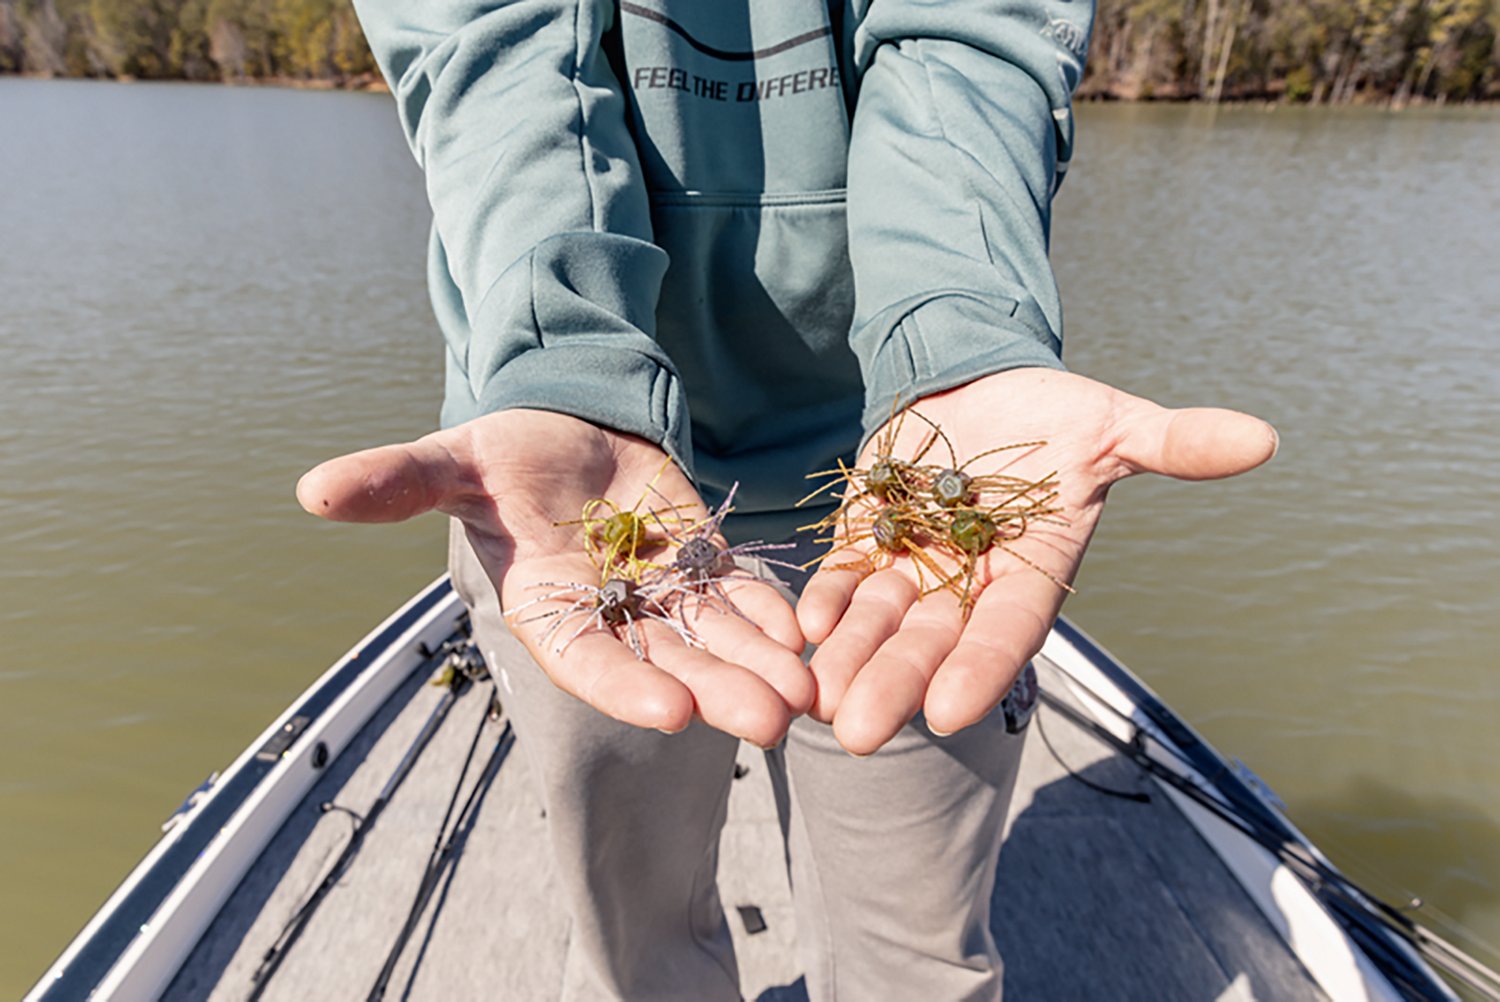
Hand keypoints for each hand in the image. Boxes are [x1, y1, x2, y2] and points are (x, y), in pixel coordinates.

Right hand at [296, 409, 810, 747]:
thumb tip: (312, 490)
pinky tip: (804, 634)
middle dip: (718, 692)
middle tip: (772, 723)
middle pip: (668, 665)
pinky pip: (738, 597)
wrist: (566, 430)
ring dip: (758, 668)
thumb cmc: (503, 453)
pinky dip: (768, 616)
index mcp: (547, 606)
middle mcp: (609, 614)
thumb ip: (397, 481)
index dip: (626, 687)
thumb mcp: (451, 461)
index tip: (674, 713)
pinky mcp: (701, 565)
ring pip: (714, 641)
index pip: (587, 659)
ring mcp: (660, 594)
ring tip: (805, 695)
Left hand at [798, 368, 1277, 754]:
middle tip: (858, 733)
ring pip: (879, 621)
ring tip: (818, 694)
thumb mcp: (1111, 424)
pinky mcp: (869, 538)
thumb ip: (1172, 442)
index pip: (1007, 631)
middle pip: (931, 643)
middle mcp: (969, 582)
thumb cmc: (1055, 414)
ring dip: (850, 656)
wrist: (980, 384)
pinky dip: (826, 600)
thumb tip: (1264, 438)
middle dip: (896, 684)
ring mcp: (914, 565)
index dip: (979, 668)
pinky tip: (804, 624)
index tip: (949, 714)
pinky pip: (843, 578)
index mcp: (1031, 572)